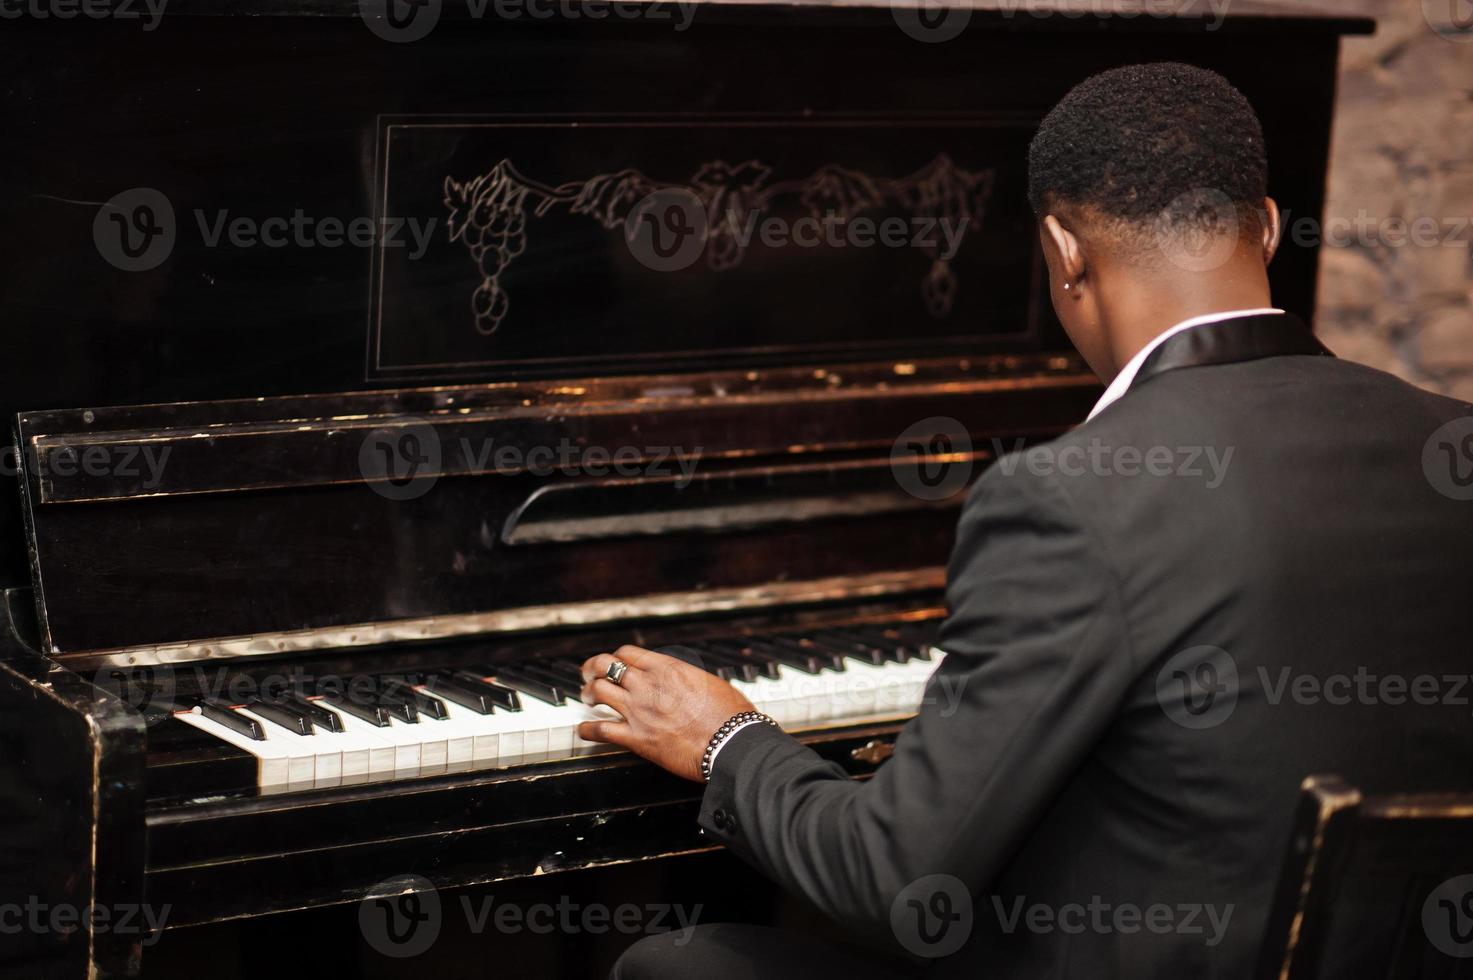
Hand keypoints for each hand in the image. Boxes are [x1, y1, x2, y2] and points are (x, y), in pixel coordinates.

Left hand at [578, 645, 755, 781]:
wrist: (731, 742)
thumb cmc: (729, 715)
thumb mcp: (709, 683)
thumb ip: (688, 679)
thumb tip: (685, 682)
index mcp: (667, 668)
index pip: (627, 653)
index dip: (615, 658)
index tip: (613, 664)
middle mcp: (647, 685)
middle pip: (605, 666)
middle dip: (592, 669)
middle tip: (589, 676)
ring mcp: (639, 710)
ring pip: (598, 692)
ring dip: (588, 694)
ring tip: (587, 700)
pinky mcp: (637, 738)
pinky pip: (601, 730)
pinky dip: (587, 729)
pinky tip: (584, 730)